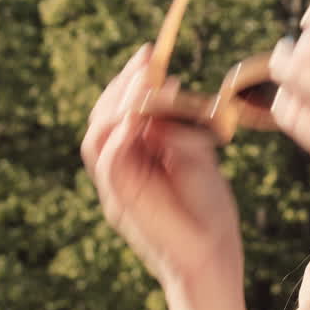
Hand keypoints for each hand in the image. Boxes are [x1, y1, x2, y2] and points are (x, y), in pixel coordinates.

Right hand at [80, 43, 243, 286]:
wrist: (213, 256)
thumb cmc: (210, 210)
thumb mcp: (199, 157)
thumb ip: (177, 130)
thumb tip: (161, 99)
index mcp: (138, 155)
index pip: (120, 109)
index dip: (131, 79)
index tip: (149, 52)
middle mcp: (122, 167)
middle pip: (103, 117)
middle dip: (122, 84)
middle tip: (146, 61)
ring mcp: (116, 185)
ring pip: (97, 135)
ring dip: (118, 104)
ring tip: (145, 83)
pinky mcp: (120, 201)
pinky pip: (108, 162)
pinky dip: (119, 135)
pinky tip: (138, 116)